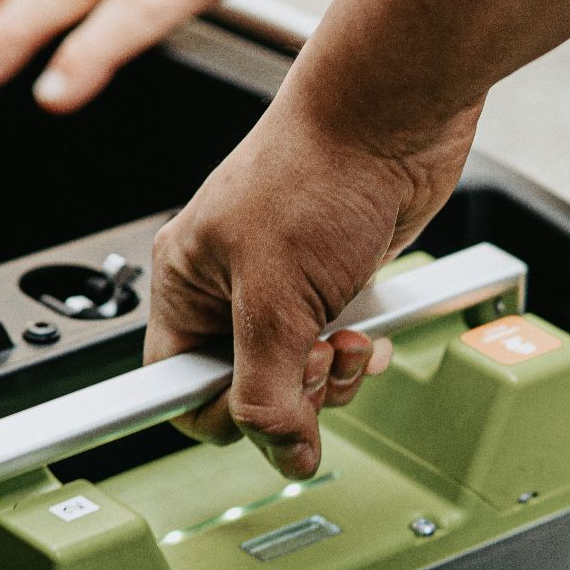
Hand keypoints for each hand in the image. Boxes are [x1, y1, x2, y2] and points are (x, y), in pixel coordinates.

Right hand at [145, 93, 480, 478]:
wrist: (394, 116)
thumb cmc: (320, 170)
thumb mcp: (277, 299)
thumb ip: (269, 390)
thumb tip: (280, 453)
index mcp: (185, 282)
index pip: (176, 386)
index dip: (220, 413)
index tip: (260, 419)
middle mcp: (228, 286)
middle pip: (245, 390)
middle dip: (292, 392)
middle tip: (317, 359)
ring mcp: (285, 286)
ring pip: (296, 376)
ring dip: (332, 377)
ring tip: (348, 341)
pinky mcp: (335, 283)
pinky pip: (336, 349)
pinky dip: (357, 354)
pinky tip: (369, 332)